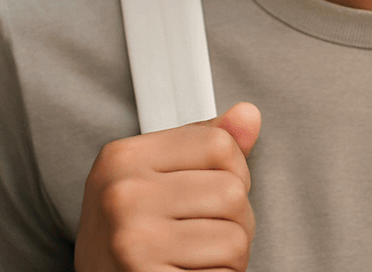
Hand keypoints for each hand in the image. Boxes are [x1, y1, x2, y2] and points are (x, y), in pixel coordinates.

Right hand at [75, 102, 260, 271]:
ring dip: (230, 255)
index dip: (234, 169)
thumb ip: (203, 144)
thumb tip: (248, 115)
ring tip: (199, 256)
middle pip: (232, 192)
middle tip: (207, 232)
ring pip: (235, 239)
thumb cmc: (126, 233)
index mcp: (123, 158)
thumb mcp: (151, 176)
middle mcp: (123, 196)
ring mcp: (133, 241)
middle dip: (236, 218)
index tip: (215, 187)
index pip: (219, 144)